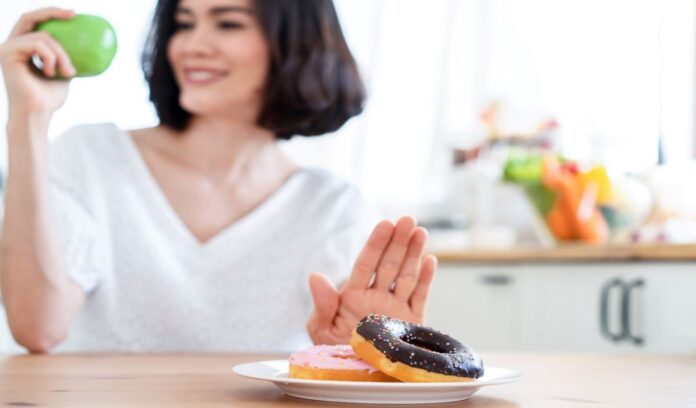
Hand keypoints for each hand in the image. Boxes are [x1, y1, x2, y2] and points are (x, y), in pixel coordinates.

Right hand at [0, 8, 75, 116]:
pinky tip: (51, 73)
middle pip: (30, 17)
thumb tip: (87, 46)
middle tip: (73, 14)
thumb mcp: (63, 73)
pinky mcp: (8, 52)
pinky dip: (52, 58)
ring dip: (62, 54)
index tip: (74, 15)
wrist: (37, 113)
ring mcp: (8, 47)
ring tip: (67, 72)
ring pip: (43, 37)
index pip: (35, 23)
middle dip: (52, 12)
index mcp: (22, 48)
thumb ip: (65, 57)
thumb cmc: (49, 98)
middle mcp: (12, 44)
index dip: (51, 14)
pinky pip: (39, 45)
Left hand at [307, 216, 436, 344]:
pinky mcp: (411, 323)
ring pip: (406, 276)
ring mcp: (395, 308)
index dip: (376, 244)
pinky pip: (419, 297)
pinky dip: (425, 280)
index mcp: (354, 296)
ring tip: (420, 231)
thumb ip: (322, 304)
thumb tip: (314, 276)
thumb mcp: (321, 330)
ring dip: (413, 253)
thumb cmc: (334, 353)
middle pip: (389, 264)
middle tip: (407, 219)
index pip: (366, 264)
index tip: (385, 224)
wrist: (355, 377)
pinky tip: (430, 260)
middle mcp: (376, 297)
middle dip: (398, 241)